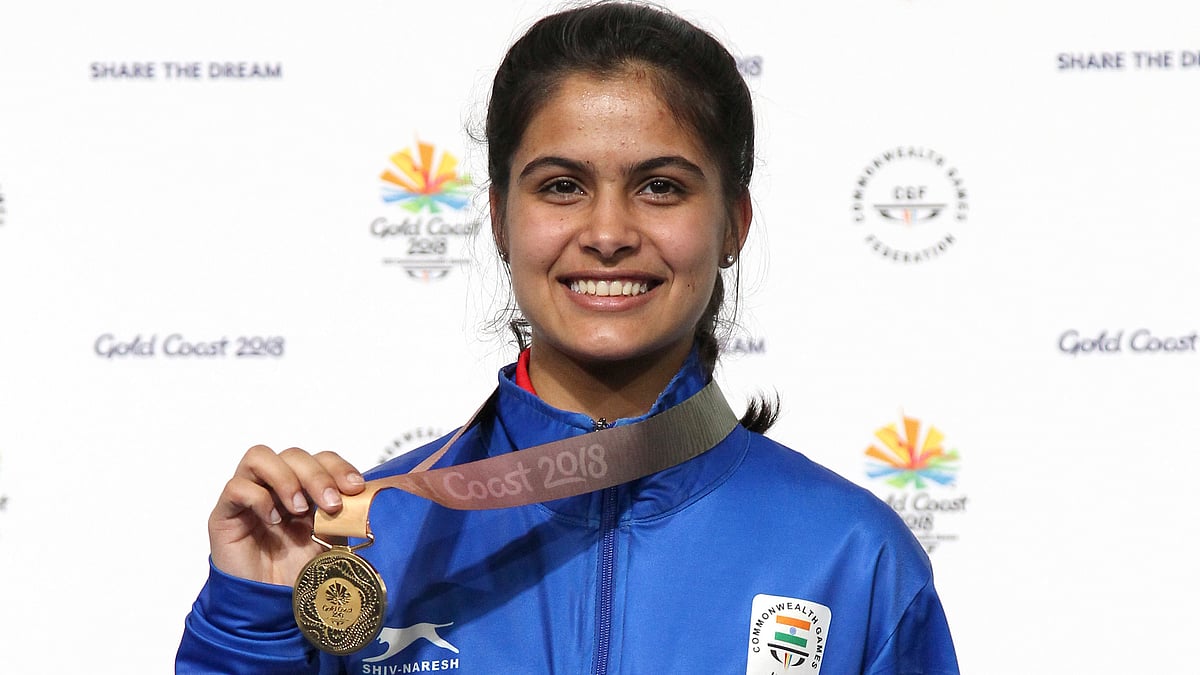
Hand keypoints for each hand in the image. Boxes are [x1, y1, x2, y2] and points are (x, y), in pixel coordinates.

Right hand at [207, 445, 364, 585]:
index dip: (338, 466)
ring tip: (299, 509)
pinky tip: (273, 521)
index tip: (355, 487)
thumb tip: (369, 495)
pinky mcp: (225, 514)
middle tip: (331, 504)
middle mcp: (276, 487)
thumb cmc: (301, 573)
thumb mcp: (334, 540)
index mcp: (306, 490)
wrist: (273, 606)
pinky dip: (258, 498)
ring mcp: (249, 497)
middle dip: (317, 475)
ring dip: (285, 478)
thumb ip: (346, 514)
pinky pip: (235, 487)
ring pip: (259, 457)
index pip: (320, 458)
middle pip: (293, 454)